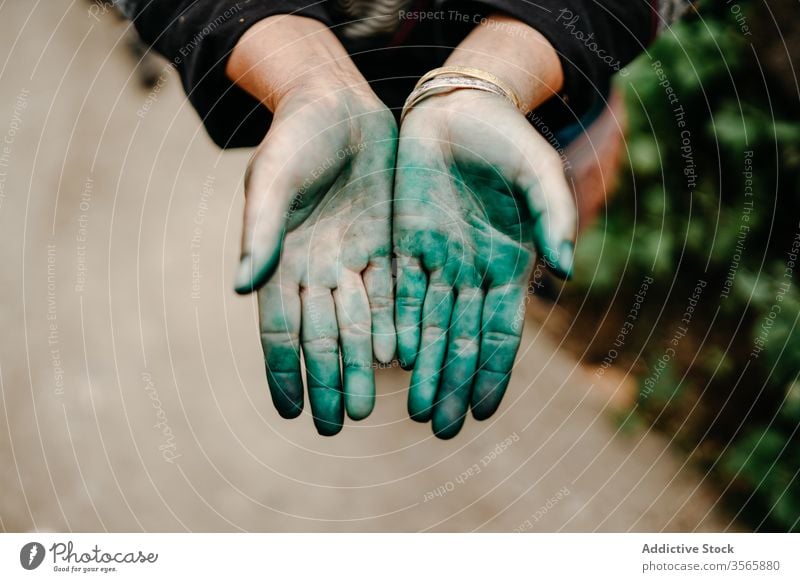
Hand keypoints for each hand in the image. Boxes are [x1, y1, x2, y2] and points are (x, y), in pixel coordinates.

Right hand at [228, 17, 395, 434]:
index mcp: (283, 262)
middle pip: (323, 337)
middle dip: (329, 381)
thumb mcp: (275, 181)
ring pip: (359, 325)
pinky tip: (399, 360)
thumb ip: (261, 233)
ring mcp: (355, 261)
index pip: (280, 330)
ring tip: (369, 407)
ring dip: (361, 366)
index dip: (283, 371)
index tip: (288, 412)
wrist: (339, 104)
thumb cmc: (295, 138)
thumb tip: (239, 286)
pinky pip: (393, 296)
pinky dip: (394, 329)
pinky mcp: (388, 246)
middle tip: (339, 426)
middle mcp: (318, 270)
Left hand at [394, 89, 575, 438]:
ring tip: (418, 411)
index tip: (484, 412)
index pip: (500, 330)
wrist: (456, 106)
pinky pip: (399, 293)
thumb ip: (554, 216)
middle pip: (461, 339)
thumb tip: (565, 271)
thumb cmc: (504, 137)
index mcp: (508, 262)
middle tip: (444, 429)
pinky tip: (391, 361)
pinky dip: (396, 327)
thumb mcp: (537, 170)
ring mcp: (437, 259)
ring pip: (428, 325)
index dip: (493, 371)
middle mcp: (471, 270)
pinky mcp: (404, 243)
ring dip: (424, 368)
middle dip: (454, 383)